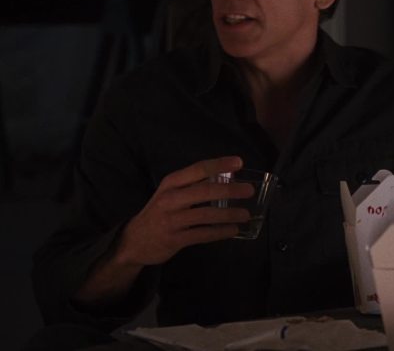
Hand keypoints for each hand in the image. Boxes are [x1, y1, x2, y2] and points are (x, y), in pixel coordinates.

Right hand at [116, 156, 253, 266]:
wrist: (134, 241)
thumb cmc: (159, 212)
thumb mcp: (171, 193)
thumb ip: (193, 185)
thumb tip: (228, 177)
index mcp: (171, 183)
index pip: (198, 169)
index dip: (219, 164)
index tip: (239, 162)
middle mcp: (170, 199)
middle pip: (204, 191)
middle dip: (229, 190)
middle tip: (249, 190)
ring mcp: (171, 220)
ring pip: (205, 214)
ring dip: (228, 214)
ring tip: (245, 214)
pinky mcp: (174, 239)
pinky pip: (202, 234)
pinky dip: (220, 232)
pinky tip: (233, 230)